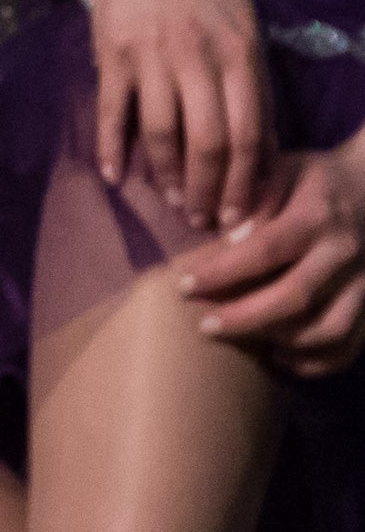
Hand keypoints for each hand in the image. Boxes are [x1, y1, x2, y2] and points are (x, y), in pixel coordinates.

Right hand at [90, 0, 272, 236]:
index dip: (246, 183)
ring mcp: (150, 55)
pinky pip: (113, 109)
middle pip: (206, 141)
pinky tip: (115, 175)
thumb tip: (266, 150)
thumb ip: (254, 85)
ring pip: (160, 132)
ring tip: (171, 203)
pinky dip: (111, 146)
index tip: (243, 216)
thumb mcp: (244, 27)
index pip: (248, 134)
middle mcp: (196, 57)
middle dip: (207, 191)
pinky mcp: (111, 53)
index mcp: (237, 54)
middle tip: (204, 221)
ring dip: (165, 176)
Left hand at [177, 140, 364, 371]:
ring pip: (328, 329)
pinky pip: (352, 344)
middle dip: (245, 317)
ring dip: (282, 342)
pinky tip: (282, 357)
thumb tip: (223, 234)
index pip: (264, 251)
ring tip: (243, 343)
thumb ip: (253, 200)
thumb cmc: (315, 180)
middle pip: (296, 297)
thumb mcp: (281, 170)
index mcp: (316, 216)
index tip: (184, 286)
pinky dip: (319, 360)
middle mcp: (344, 254)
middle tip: (205, 326)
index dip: (222, 272)